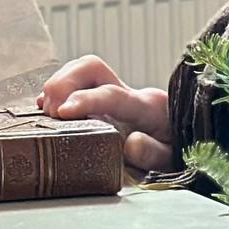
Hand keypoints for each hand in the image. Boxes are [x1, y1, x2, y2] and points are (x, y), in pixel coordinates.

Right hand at [40, 55, 175, 170]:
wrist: (182, 142)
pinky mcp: (101, 97)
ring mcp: (114, 92)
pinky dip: (57, 92)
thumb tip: (131, 144)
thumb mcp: (170, 161)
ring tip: (47, 113)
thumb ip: (153, 154)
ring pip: (81, 70)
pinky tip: (47, 108)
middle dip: (64, 82)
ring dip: (58, 86)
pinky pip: (75, 82)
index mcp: (147, 108)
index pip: (112, 95)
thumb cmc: (175, 153)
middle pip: (92, 67)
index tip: (62, 112)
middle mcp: (129, 93)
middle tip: (51, 112)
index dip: (85, 100)